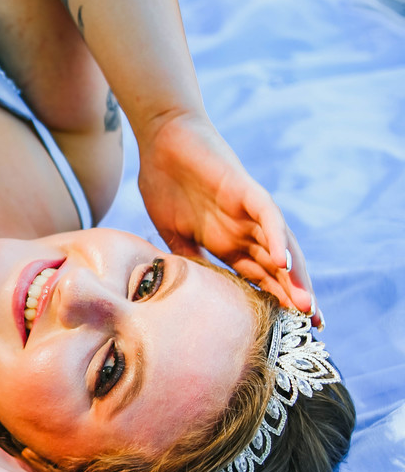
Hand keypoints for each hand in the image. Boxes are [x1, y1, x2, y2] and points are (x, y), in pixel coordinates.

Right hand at [137, 112, 320, 326]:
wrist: (161, 139)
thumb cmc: (163, 181)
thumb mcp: (170, 232)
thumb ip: (184, 260)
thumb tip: (183, 294)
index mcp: (225, 242)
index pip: (256, 278)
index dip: (270, 303)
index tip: (284, 332)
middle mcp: (243, 229)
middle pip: (277, 268)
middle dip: (294, 296)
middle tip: (311, 326)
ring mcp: (247, 211)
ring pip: (280, 247)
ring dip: (293, 276)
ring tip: (305, 304)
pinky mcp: (245, 190)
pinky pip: (268, 217)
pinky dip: (276, 239)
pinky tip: (282, 263)